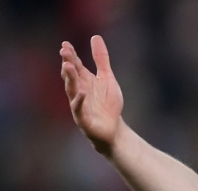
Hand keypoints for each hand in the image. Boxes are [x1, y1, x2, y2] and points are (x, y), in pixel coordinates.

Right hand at [60, 36, 123, 153]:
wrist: (113, 129)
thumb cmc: (108, 104)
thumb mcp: (107, 78)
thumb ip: (101, 59)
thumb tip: (95, 37)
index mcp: (84, 80)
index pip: (75, 66)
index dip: (71, 56)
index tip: (66, 44)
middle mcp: (79, 90)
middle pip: (71, 76)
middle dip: (68, 64)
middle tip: (64, 52)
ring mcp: (79, 104)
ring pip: (72, 90)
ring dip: (70, 79)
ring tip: (68, 66)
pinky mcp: (83, 118)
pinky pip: (79, 108)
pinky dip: (79, 100)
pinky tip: (82, 92)